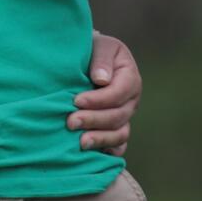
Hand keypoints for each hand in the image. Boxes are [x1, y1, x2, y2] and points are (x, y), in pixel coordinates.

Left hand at [69, 31, 140, 154]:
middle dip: (93, 120)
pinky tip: (93, 153)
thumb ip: (101, 60)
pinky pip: (119, 145)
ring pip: (120, 133)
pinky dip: (108, 150)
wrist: (87, 58)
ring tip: (80, 142)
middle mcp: (131, 100)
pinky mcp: (117, 128)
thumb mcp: (99, 46)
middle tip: (70, 122)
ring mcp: (125, 116)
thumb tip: (101, 80)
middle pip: (117, 116)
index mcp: (130, 77)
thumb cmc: (92, 50)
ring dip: (100, 139)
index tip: (76, 100)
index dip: (98, 99)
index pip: (118, 93)